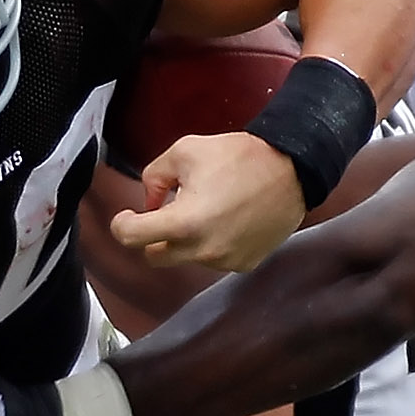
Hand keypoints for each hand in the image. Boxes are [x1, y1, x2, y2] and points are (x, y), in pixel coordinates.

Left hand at [109, 130, 303, 271]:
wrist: (292, 170)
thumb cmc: (239, 157)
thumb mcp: (184, 151)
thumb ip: (154, 176)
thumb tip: (150, 203)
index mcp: (183, 223)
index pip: (131, 238)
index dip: (122, 224)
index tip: (128, 216)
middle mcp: (202, 251)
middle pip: (153, 256)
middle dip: (151, 236)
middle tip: (164, 213)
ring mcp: (224, 262)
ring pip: (185, 258)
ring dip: (185, 240)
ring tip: (207, 210)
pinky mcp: (243, 264)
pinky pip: (214, 260)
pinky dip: (211, 244)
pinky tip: (227, 220)